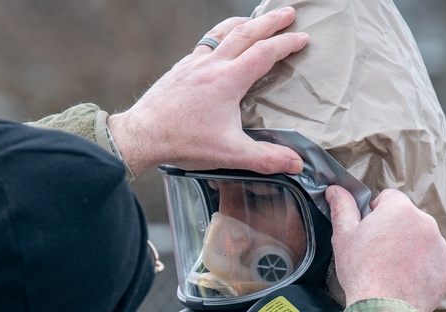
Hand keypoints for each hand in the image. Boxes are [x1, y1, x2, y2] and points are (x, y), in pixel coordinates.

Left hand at [107, 8, 307, 176]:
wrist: (142, 135)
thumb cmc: (183, 142)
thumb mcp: (230, 153)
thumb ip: (265, 159)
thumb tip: (295, 164)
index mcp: (227, 80)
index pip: (264, 53)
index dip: (287, 43)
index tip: (303, 38)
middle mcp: (211, 65)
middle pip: (246, 32)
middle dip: (270, 21)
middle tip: (288, 12)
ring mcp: (193, 63)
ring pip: (222, 32)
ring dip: (243, 22)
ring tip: (256, 19)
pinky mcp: (180, 68)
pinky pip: (205, 43)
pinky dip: (220, 36)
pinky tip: (221, 43)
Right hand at [327, 186, 445, 311]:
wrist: (383, 309)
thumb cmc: (362, 272)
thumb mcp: (344, 237)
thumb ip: (342, 208)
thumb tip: (335, 190)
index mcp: (399, 209)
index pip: (390, 198)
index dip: (377, 212)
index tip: (370, 230)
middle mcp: (425, 222)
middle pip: (408, 218)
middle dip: (396, 230)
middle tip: (379, 253)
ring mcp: (439, 245)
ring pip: (423, 238)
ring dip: (412, 247)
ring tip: (394, 269)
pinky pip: (435, 260)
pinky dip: (425, 267)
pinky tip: (408, 279)